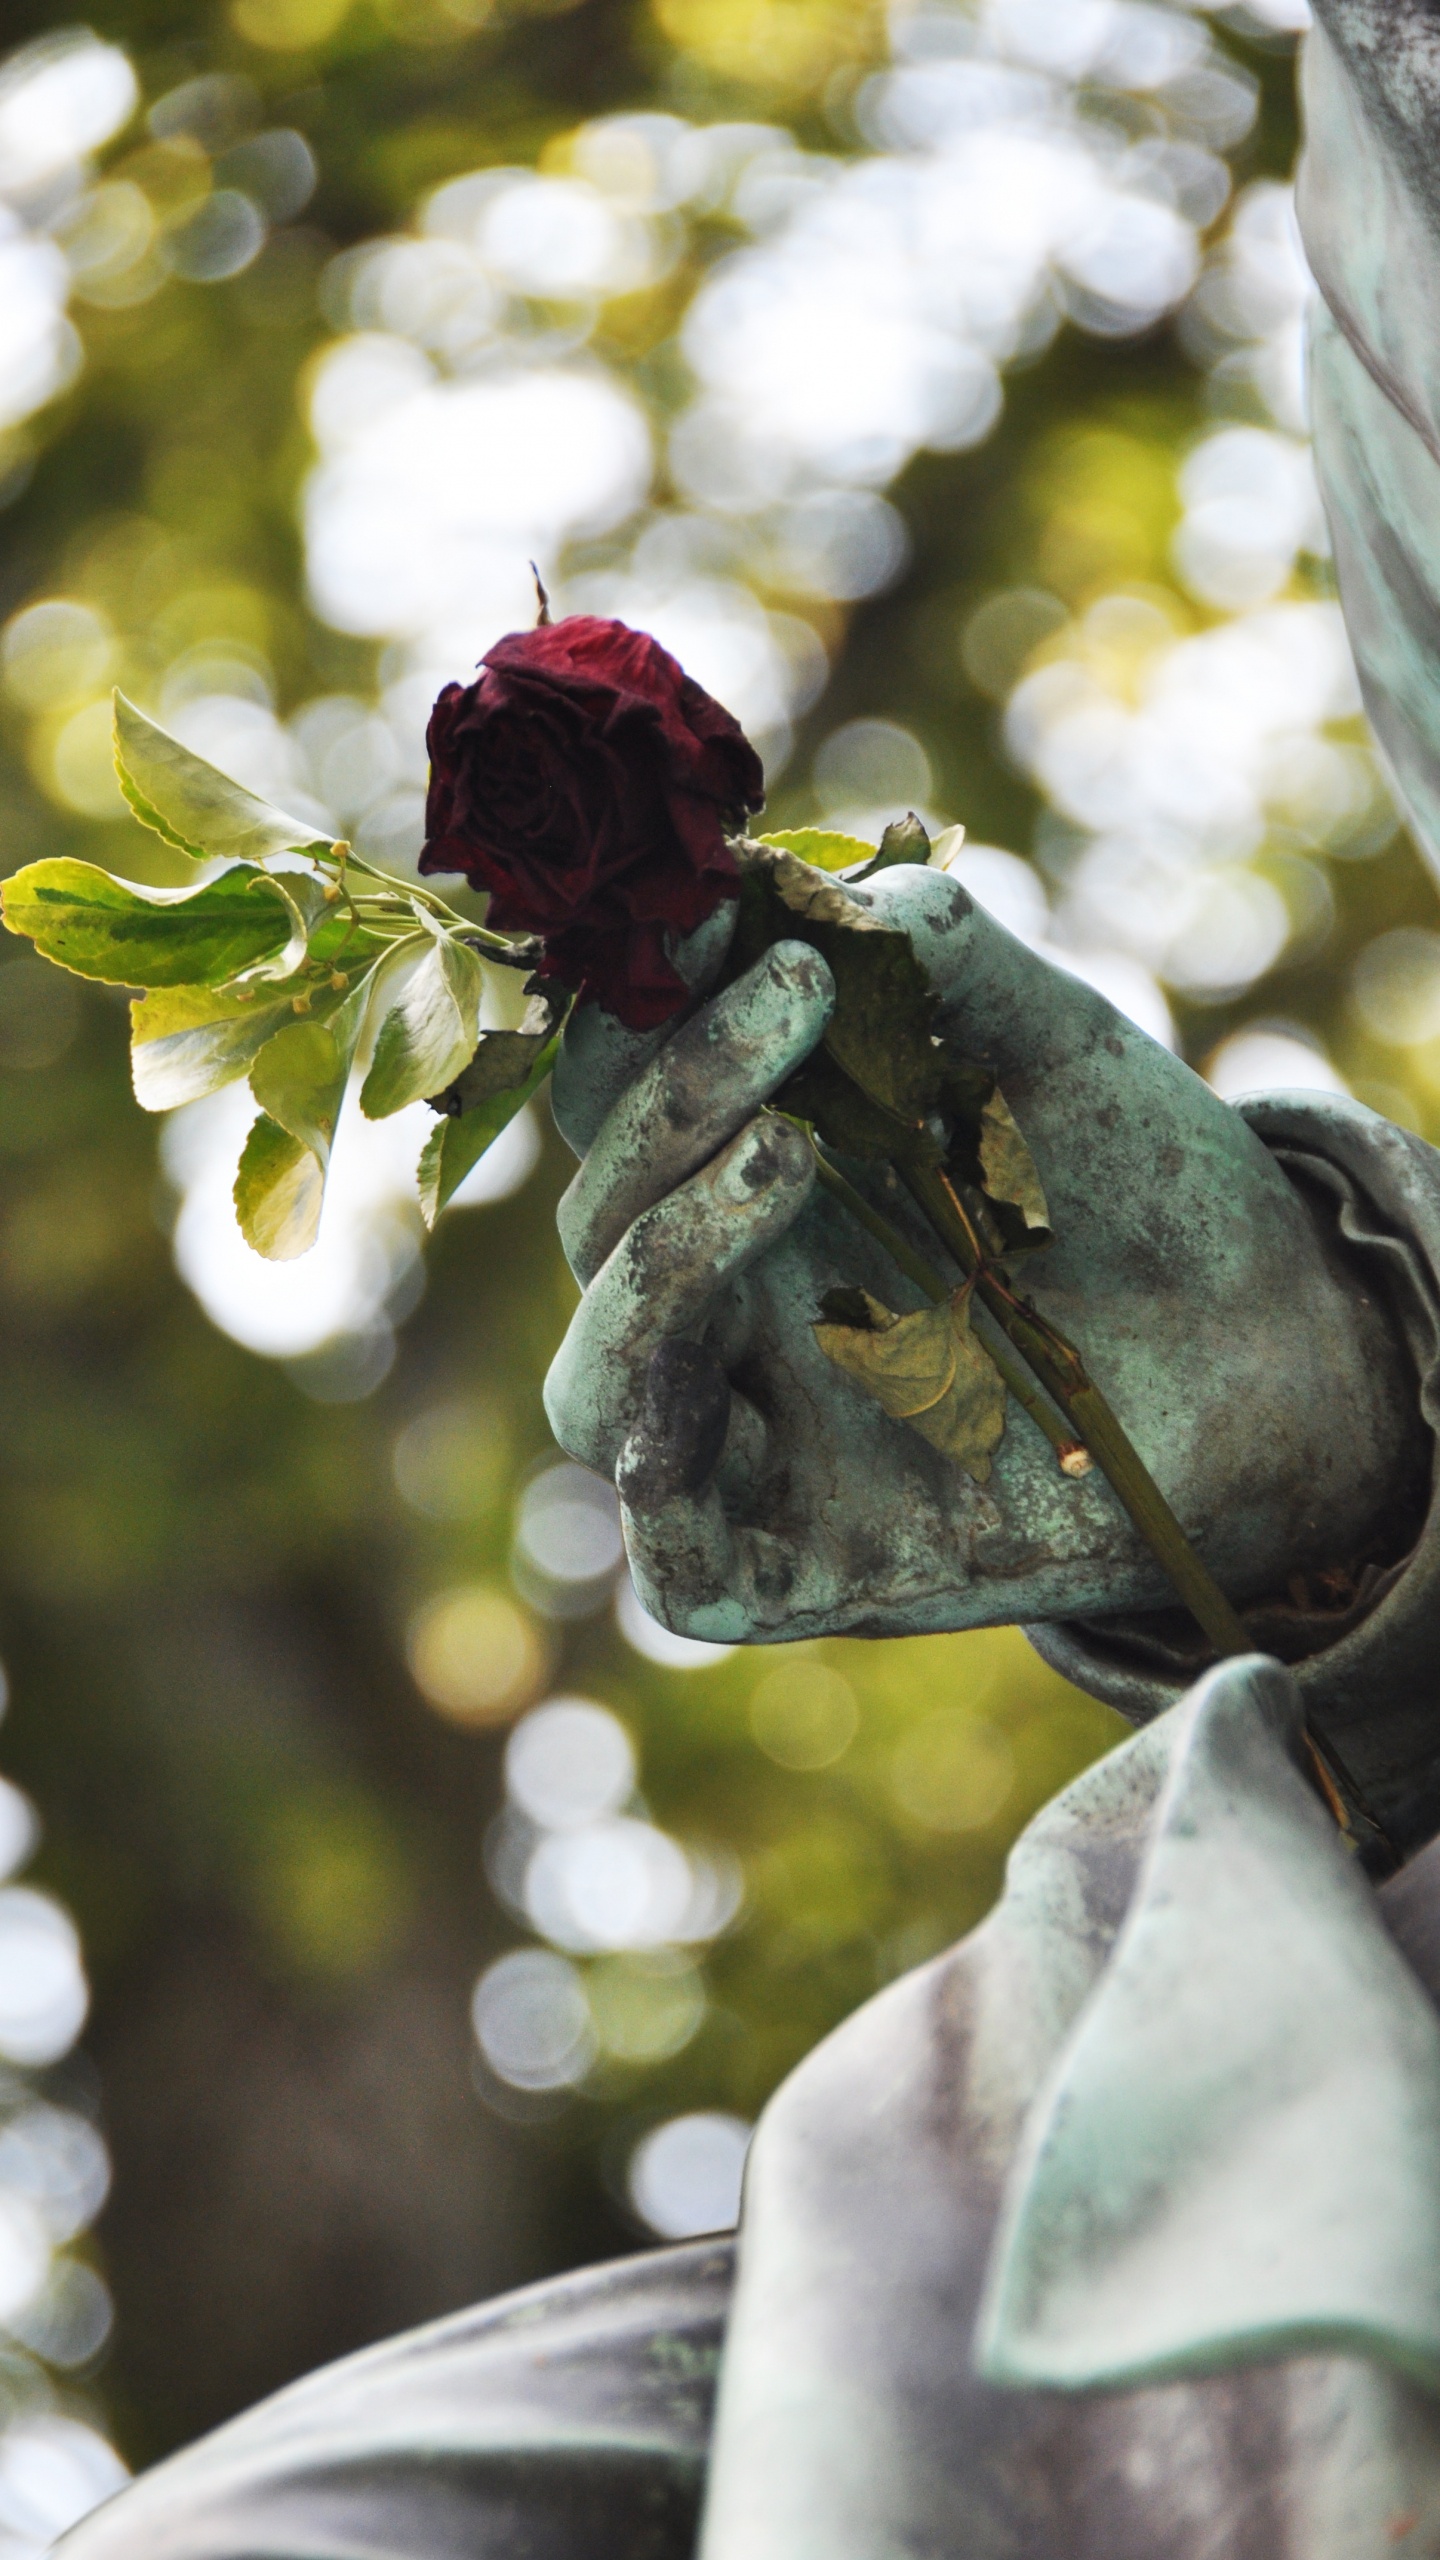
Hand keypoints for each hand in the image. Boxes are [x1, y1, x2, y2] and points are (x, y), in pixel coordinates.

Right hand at [544, 868, 1416, 1643]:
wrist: (1281, 1359)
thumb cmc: (1149, 1198)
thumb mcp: (1055, 1056)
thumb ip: (950, 968)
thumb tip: (838, 894)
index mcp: (742, 1177)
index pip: (620, 1091)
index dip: (639, 1000)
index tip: (707, 902)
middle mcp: (725, 1305)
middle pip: (597, 1215)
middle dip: (670, 1095)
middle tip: (795, 991)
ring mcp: (753, 1442)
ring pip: (598, 1377)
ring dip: (657, 1256)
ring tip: (783, 1152)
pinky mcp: (799, 1571)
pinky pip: (676, 1556)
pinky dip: (664, 1471)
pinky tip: (713, 1381)